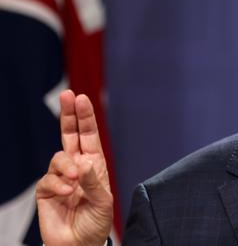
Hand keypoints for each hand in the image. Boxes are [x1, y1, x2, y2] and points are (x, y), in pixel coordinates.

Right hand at [36, 90, 113, 245]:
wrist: (80, 244)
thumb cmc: (95, 222)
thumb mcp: (103, 201)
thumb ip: (94, 182)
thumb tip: (83, 163)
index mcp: (94, 164)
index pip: (88, 136)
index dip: (84, 117)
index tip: (81, 98)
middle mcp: (77, 166)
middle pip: (69, 135)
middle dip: (69, 115)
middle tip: (67, 95)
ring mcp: (61, 177)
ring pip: (58, 158)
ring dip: (67, 166)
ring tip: (76, 181)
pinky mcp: (46, 191)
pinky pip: (48, 180)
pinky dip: (58, 185)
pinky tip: (67, 193)